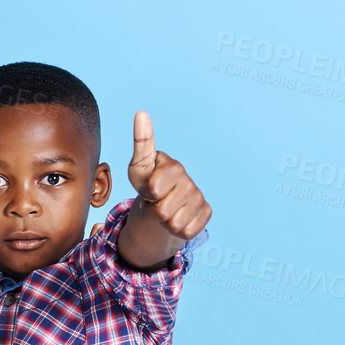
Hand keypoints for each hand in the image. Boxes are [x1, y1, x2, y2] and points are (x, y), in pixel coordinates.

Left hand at [127, 111, 209, 241]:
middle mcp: (190, 181)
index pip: (155, 188)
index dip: (148, 193)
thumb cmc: (147, 182)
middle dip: (154, 211)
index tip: (150, 187)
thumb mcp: (139, 167)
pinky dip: (177, 230)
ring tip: (164, 209)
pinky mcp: (206, 213)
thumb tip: (141, 113)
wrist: (161, 203)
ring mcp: (199, 197)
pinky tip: (177, 217)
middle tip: (156, 202)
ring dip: (164, 222)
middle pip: (162, 211)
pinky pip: (186, 232)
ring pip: (174, 224)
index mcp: (174, 167)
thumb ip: (142, 143)